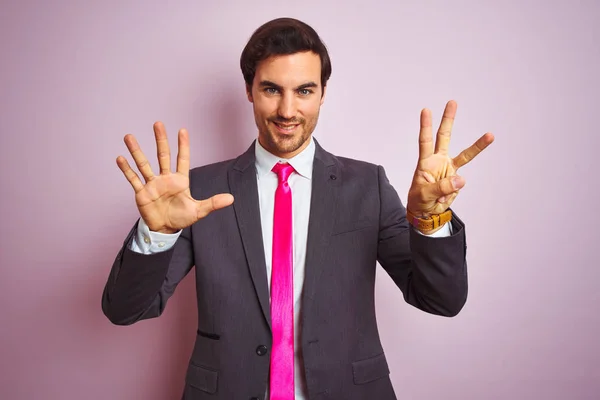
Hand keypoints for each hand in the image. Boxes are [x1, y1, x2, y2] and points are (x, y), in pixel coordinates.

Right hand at [116, 122, 233, 233]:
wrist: (165, 229)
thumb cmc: (181, 218)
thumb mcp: (199, 211)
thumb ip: (213, 203)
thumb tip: (231, 199)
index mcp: (180, 180)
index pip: (182, 159)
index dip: (183, 146)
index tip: (183, 130)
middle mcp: (165, 179)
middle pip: (162, 156)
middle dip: (161, 140)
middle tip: (158, 124)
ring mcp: (152, 184)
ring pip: (144, 164)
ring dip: (137, 151)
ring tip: (129, 137)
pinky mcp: (142, 193)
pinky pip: (133, 179)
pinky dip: (127, 170)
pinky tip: (120, 158)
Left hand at [406, 100, 493, 221]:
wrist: (425, 212)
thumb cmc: (419, 201)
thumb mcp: (425, 195)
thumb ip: (441, 188)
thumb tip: (461, 180)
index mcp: (425, 162)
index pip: (425, 141)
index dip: (426, 126)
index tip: (426, 110)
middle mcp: (438, 161)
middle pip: (444, 136)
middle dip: (448, 119)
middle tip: (452, 102)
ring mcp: (448, 169)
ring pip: (465, 154)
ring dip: (477, 145)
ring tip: (490, 135)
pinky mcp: (456, 179)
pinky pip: (462, 181)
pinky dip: (457, 189)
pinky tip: (445, 198)